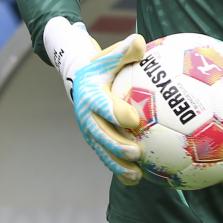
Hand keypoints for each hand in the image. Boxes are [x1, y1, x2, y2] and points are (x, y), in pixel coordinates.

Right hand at [45, 17, 144, 183]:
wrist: (81, 80)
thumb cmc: (104, 66)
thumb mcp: (110, 55)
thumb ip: (126, 49)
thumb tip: (141, 43)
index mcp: (92, 95)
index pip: (103, 105)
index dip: (116, 113)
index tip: (134, 119)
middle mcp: (87, 116)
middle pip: (101, 134)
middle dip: (117, 145)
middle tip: (136, 153)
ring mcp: (90, 131)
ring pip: (103, 151)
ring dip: (118, 165)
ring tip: (137, 176)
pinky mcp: (96, 141)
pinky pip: (107, 157)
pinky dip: (120, 170)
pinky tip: (139, 180)